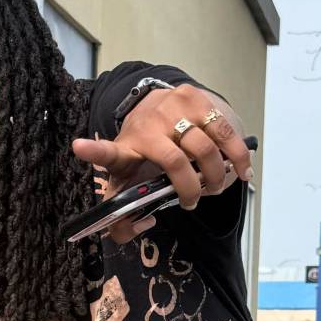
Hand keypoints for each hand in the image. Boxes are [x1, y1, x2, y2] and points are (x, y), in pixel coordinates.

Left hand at [73, 82, 251, 232]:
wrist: (161, 108)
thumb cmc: (145, 155)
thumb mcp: (130, 183)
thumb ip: (125, 220)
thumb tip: (146, 222)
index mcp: (125, 148)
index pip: (106, 152)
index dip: (92, 152)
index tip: (78, 147)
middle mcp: (148, 125)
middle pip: (175, 161)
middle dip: (190, 189)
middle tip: (192, 202)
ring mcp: (173, 108)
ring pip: (205, 148)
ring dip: (215, 175)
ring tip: (214, 187)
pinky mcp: (197, 99)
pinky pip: (225, 132)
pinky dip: (237, 157)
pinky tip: (241, 173)